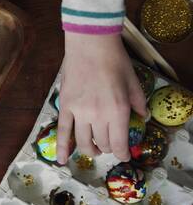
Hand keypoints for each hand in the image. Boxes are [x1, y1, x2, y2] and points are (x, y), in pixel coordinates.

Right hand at [57, 33, 147, 163]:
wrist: (91, 44)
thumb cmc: (115, 61)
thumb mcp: (134, 82)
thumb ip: (138, 103)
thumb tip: (142, 117)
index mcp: (118, 111)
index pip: (119, 144)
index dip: (122, 154)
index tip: (123, 154)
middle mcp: (98, 116)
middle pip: (102, 144)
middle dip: (108, 147)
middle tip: (110, 142)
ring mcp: (79, 112)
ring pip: (83, 142)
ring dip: (90, 149)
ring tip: (94, 149)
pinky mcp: (65, 107)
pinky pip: (62, 131)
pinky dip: (62, 148)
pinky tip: (62, 160)